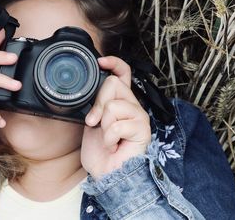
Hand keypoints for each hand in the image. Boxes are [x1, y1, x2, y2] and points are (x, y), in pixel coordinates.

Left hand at [81, 56, 150, 179]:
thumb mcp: (92, 121)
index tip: (100, 61)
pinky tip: (113, 146)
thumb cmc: (100, 149)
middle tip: (95, 122)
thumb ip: (95, 104)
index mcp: (120, 101)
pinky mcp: (142, 129)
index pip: (123, 73)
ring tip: (108, 138)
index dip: (114, 63)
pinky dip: (109, 139)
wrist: (107, 173)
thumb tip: (91, 87)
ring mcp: (139, 116)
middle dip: (98, 104)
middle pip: (113, 84)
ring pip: (113, 105)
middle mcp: (132, 105)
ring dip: (103, 125)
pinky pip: (116, 125)